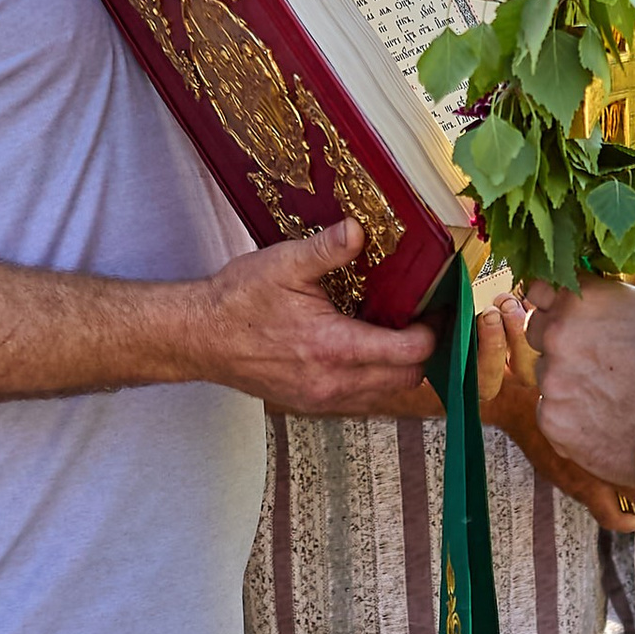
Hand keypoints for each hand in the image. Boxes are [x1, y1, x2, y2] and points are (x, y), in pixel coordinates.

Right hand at [187, 223, 440, 418]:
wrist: (200, 338)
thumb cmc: (238, 302)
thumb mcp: (283, 264)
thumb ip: (327, 249)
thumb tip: (359, 229)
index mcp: (333, 348)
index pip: (409, 353)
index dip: (432, 331)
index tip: (433, 309)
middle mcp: (333, 382)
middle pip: (407, 379)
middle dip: (422, 351)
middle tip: (422, 319)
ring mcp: (322, 398)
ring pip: (385, 392)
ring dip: (398, 367)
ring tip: (396, 332)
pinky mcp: (311, 404)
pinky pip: (360, 398)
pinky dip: (373, 378)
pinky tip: (364, 349)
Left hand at [480, 296, 634, 527]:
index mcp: (580, 300)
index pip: (539, 289)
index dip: (554, 301)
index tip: (568, 312)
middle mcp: (557, 336)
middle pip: (538, 332)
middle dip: (559, 341)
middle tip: (598, 358)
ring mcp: (551, 381)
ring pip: (547, 376)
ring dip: (567, 381)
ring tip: (610, 393)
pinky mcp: (552, 422)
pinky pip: (553, 413)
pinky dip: (572, 417)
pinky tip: (605, 420)